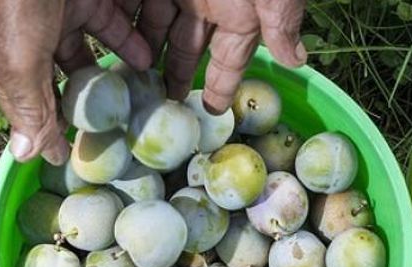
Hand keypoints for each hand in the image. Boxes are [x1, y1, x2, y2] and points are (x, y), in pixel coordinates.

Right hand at [0, 0, 150, 163]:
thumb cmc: (19, 2)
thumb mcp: (19, 61)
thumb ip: (28, 107)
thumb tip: (27, 155)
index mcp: (13, 60)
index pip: (32, 106)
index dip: (51, 131)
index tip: (76, 156)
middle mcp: (36, 39)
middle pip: (66, 81)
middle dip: (91, 103)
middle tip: (120, 128)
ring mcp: (62, 14)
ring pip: (93, 52)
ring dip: (116, 75)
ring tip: (142, 97)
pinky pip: (113, 22)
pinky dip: (130, 41)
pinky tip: (146, 59)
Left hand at [137, 0, 305, 113]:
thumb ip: (281, 23)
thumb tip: (297, 61)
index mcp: (239, 15)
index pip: (229, 60)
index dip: (220, 87)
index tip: (213, 112)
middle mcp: (208, 4)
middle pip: (185, 48)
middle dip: (176, 75)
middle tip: (163, 101)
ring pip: (156, 27)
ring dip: (144, 52)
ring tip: (131, 77)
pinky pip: (136, 3)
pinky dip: (125, 24)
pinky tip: (114, 42)